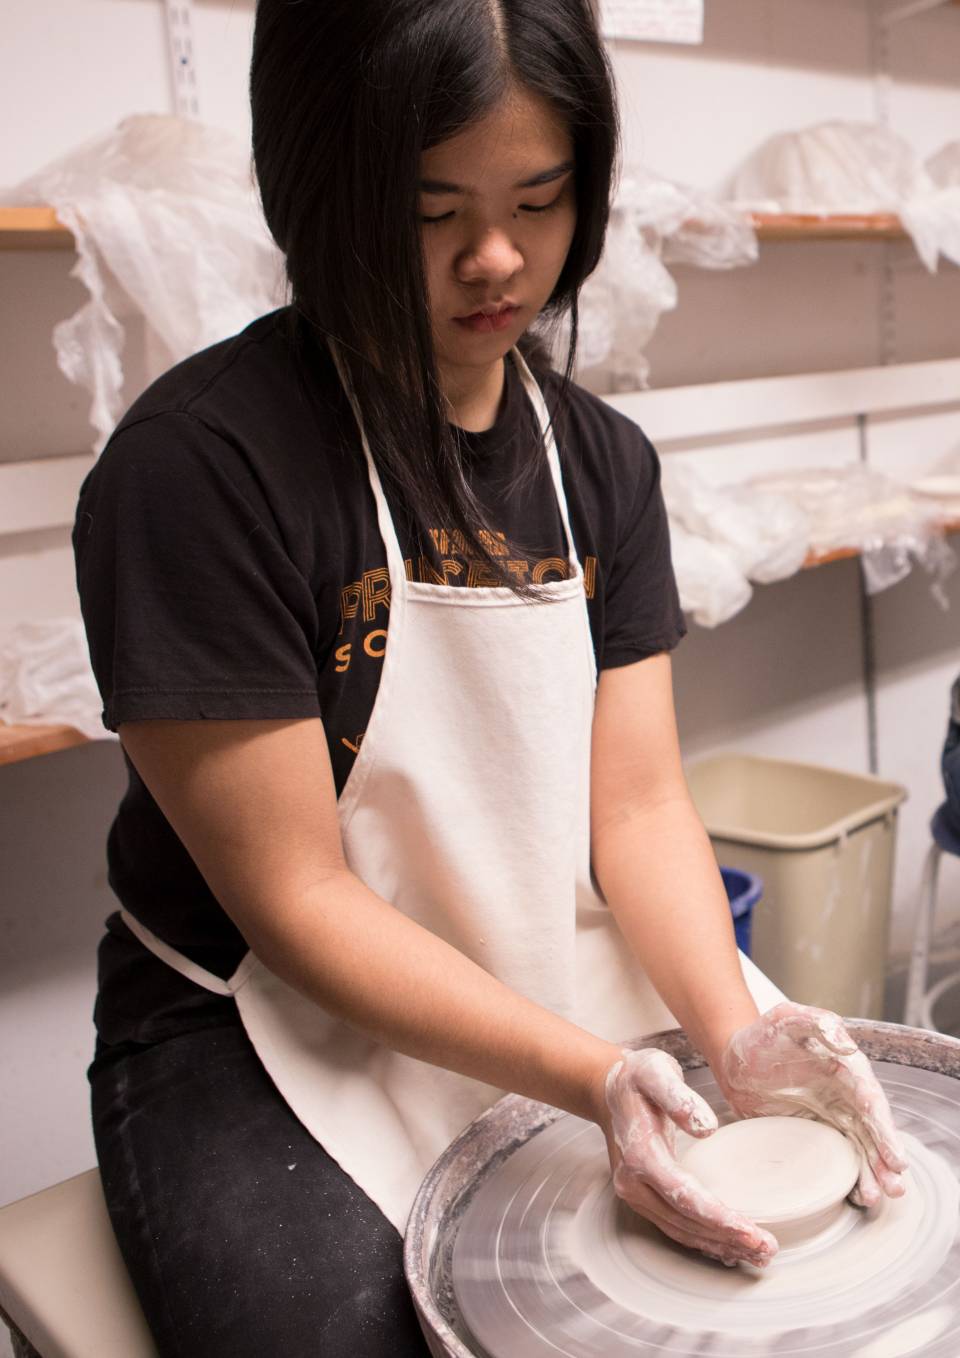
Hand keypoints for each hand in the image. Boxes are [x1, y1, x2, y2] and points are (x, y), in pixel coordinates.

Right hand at [600, 1048, 777, 1267]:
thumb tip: (707, 1128)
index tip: (752, 1232)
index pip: (685, 1197)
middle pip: (685, 1222)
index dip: (720, 1219)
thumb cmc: (637, 1078)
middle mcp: (633, 1183)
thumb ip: (679, 1097)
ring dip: (718, 1245)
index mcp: (640, 1155)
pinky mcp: (641, 1196)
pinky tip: (726, 1247)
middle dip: (727, 1239)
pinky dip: (701, 1240)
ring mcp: (634, 1193)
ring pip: (680, 1230)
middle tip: (767, 1250)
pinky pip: (673, 1226)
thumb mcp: (657, 1073)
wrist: (608, 1089)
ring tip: (756, 1254)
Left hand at [719, 1001, 907, 1206]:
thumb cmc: (762, 1034)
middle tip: (895, 1187)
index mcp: (846, 1068)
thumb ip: (816, 1023)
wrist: (735, 1056)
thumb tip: (847, 1045)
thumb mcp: (787, 1019)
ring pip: (859, 1147)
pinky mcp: (814, 1132)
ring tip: (876, 1198)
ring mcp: (831, 1115)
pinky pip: (837, 1156)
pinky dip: (849, 1175)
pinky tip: (856, 1195)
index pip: (870, 1102)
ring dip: (871, 1173)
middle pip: (871, 1131)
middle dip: (885, 1160)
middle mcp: (845, 1094)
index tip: (896, 1158)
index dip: (884, 1130)